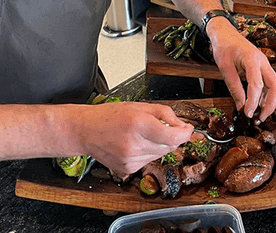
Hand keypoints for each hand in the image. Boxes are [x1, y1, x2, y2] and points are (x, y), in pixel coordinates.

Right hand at [76, 102, 192, 174]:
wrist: (87, 131)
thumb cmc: (110, 116)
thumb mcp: (139, 106)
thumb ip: (164, 113)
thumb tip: (181, 125)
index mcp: (138, 124)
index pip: (172, 136)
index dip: (185, 133)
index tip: (188, 129)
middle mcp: (134, 144)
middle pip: (169, 145)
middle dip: (172, 136)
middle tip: (163, 125)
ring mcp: (131, 160)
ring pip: (160, 154)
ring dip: (160, 144)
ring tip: (144, 133)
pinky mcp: (128, 169)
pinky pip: (149, 160)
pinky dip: (149, 152)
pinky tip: (136, 143)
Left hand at [206, 19, 275, 120]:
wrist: (225, 33)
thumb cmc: (224, 46)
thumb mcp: (225, 68)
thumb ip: (234, 88)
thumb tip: (241, 106)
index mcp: (252, 59)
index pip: (257, 85)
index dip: (253, 102)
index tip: (247, 113)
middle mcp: (263, 61)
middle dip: (271, 104)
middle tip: (260, 118)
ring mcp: (264, 64)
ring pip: (275, 85)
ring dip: (270, 101)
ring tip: (259, 114)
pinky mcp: (262, 67)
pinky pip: (269, 83)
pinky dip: (266, 95)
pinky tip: (257, 103)